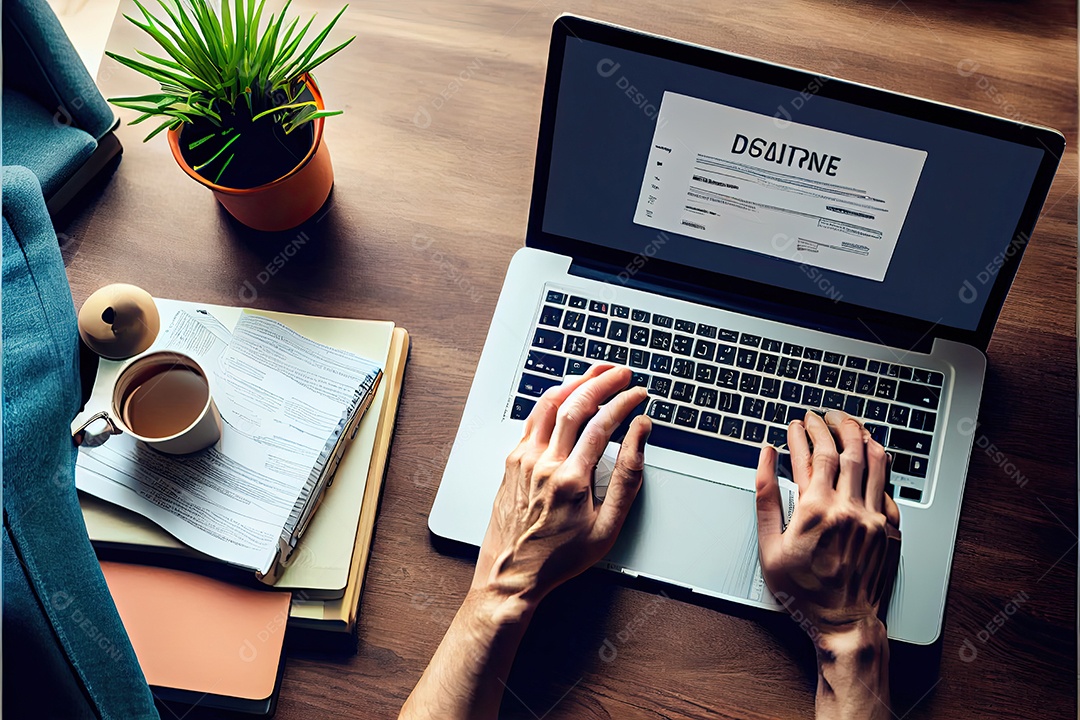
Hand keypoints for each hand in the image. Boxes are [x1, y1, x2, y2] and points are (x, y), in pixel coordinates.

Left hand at [471, 365, 651, 614]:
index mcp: (571, 479)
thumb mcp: (607, 527)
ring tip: (594, 373)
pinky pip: (532, 419)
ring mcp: (523, 459)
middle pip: (575, 404)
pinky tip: (564, 395)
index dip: (624, 402)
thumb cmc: (558, 557)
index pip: (602, 423)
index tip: (638, 394)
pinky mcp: (512, 461)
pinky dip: (551, 400)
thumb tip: (640, 436)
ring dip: (574, 383)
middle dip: (601, 381)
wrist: (511, 575)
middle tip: (620, 372)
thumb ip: (628, 478)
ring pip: (548, 404)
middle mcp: (543, 463)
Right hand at [755, 409, 900, 643]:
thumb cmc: (803, 591)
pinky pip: (890, 488)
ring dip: (860, 436)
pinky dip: (882, 466)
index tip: (795, 423)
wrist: (844, 622)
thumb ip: (765, 496)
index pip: (811, 455)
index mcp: (814, 510)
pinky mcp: (890, 529)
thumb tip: (765, 458)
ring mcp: (872, 517)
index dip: (803, 433)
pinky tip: (874, 455)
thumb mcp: (769, 545)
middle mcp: (846, 508)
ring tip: (850, 423)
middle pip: (843, 450)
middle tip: (822, 415)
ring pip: (872, 462)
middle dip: (831, 425)